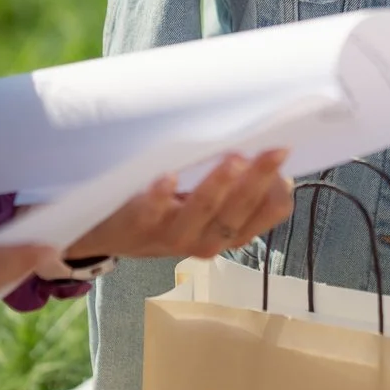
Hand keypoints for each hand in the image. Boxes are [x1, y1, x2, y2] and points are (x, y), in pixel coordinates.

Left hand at [72, 149, 295, 260]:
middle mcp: (203, 240)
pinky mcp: (136, 227)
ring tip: (234, 158)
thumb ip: (236, 187)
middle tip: (275, 149)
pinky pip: (150, 214)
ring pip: (200, 214)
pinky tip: (168, 177)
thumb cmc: (165, 210)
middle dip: (257, 181)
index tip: (284, 152)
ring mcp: (169, 236)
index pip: (265, 215)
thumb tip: (276, 170)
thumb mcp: (204, 201)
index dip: (277, 190)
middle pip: (236, 213)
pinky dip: (160, 197)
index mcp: (226, 231)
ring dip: (218, 186)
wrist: (105, 233)